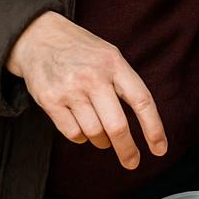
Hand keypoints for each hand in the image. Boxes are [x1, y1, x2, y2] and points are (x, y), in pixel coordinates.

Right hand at [6, 11, 166, 168]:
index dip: (153, 128)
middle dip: (127, 149)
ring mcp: (70, 89)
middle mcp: (93, 76)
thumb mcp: (109, 56)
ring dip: (102, 141)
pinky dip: (81, 137)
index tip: (160, 149)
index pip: (141, 101)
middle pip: (117, 125)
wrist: (38, 37)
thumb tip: (145, 124)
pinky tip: (82, 127)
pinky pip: (73, 133)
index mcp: (114, 63)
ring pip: (95, 132)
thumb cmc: (81, 51)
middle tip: (132, 161)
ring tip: (103, 135)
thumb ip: (125, 83)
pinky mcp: (50, 100)